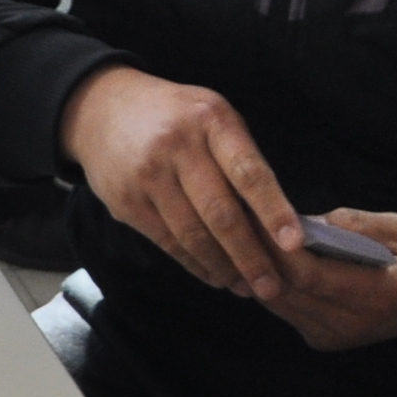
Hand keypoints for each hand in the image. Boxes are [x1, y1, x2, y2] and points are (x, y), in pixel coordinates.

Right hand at [60, 63, 312, 301]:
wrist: (102, 109)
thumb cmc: (175, 116)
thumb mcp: (212, 117)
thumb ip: (239, 159)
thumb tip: (273, 220)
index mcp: (211, 120)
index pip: (248, 172)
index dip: (273, 210)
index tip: (294, 243)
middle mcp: (178, 146)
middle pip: (220, 213)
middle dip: (250, 256)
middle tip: (272, 286)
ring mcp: (148, 176)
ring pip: (193, 235)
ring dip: (223, 267)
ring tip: (246, 287)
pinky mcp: (126, 202)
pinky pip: (167, 242)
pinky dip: (195, 264)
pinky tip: (215, 276)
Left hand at [256, 209, 396, 351]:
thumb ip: (356, 224)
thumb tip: (304, 221)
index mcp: (377, 296)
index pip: (311, 276)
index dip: (278, 248)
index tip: (257, 215)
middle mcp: (350, 325)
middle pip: (287, 291)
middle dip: (259, 255)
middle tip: (238, 218)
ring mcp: (333, 337)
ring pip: (279, 303)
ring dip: (258, 269)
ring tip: (242, 232)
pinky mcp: (323, 339)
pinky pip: (286, 309)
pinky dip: (271, 282)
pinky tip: (260, 256)